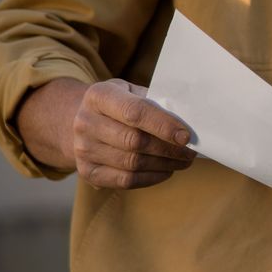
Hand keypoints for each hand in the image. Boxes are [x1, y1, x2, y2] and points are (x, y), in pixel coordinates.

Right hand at [68, 79, 196, 189]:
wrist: (82, 120)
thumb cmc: (118, 104)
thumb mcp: (132, 91)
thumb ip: (156, 101)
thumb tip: (189, 121)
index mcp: (99, 96)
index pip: (135, 112)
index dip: (163, 125)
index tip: (186, 136)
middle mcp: (85, 122)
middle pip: (134, 141)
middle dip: (169, 149)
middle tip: (190, 152)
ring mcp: (83, 149)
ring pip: (132, 163)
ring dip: (164, 165)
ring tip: (183, 161)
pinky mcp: (87, 171)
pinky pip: (125, 180)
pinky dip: (151, 178)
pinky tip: (166, 171)